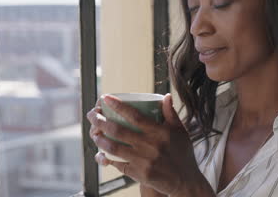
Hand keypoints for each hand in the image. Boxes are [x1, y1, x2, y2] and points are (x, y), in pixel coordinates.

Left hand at [87, 93, 202, 195]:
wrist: (185, 181)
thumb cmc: (183, 154)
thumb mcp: (180, 131)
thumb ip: (171, 113)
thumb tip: (166, 96)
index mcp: (160, 132)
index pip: (135, 116)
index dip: (118, 106)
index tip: (105, 98)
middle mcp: (150, 146)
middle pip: (118, 130)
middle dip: (100, 121)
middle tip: (92, 114)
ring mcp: (143, 161)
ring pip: (114, 148)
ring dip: (100, 139)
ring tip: (94, 133)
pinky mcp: (139, 174)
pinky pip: (118, 164)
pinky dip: (108, 159)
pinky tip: (101, 154)